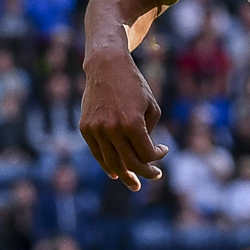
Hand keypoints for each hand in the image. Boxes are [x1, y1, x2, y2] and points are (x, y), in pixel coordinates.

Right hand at [79, 51, 167, 190]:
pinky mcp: (86, 128)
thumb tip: (145, 156)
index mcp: (132, 123)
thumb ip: (150, 133)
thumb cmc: (134, 85)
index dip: (157, 157)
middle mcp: (112, 128)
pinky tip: (116, 173)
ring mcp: (96, 129)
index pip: (146, 154)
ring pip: (112, 163)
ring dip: (125, 175)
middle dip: (145, 173)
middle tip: (154, 176)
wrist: (106, 66)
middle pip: (131, 163)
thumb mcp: (151, 106)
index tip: (163, 150)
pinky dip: (107, 165)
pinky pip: (98, 153)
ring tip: (134, 183)